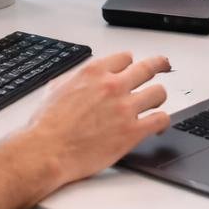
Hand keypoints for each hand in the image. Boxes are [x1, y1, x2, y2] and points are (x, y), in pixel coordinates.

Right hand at [20, 52, 170, 190]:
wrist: (46, 151)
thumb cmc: (46, 125)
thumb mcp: (56, 88)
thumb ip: (76, 79)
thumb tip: (82, 79)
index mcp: (95, 72)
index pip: (125, 58)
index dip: (129, 64)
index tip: (131, 68)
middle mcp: (113, 86)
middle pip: (148, 68)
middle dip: (157, 67)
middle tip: (163, 67)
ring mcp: (125, 108)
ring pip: (159, 93)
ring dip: (157, 97)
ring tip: (155, 104)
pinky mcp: (132, 131)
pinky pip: (160, 119)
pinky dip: (162, 122)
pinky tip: (159, 126)